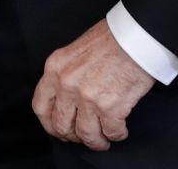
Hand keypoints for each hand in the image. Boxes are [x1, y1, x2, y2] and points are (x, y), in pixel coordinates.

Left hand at [30, 19, 155, 150]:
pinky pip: (111, 132)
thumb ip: (66, 73)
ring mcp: (88, 97)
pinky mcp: (111, 107)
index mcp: (55, 68)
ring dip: (96, 141)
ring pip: (86, 134)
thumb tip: (66, 98)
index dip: (49, 124)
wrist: (136, 36)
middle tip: (84, 137)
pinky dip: (116, 135)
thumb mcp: (75, 51)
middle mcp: (67, 84)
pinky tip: (120, 130)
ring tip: (104, 140)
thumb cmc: (111, 39)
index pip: (41, 106)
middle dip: (73, 136)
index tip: (58, 130)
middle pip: (62, 125)